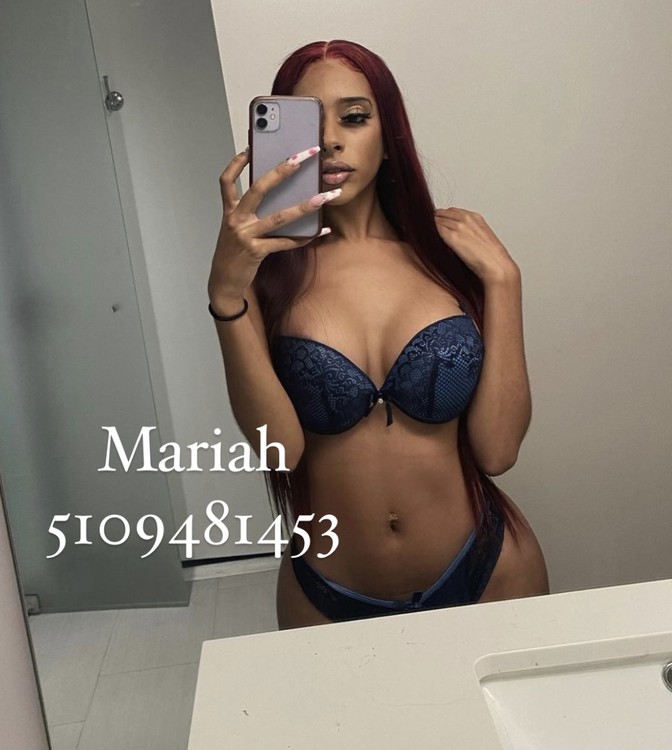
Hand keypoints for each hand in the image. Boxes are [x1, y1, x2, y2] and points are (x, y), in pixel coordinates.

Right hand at [208, 147, 336, 306]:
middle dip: (282, 170)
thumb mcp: (235, 229)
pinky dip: (305, 237)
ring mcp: (246, 236)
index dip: (236, 163)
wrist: (224, 281)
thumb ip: (249, 212)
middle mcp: (236, 220)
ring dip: (304, 206)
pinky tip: (321, 231)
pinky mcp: (257, 252)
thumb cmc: (233, 253)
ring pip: (278, 217)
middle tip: (303, 157)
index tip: (250, 148)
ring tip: (324, 197)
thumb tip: (277, 197)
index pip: (227, 180)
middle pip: (259, 189)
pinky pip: (285, 242)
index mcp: (230, 211)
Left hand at [433, 207, 517, 283]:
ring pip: (437, 220)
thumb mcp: (481, 237)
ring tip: (429, 237)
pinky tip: (431, 241)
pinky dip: (431, 234)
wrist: (496, 265)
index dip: (444, 218)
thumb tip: (457, 235)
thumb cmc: (491, 257)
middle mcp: (466, 218)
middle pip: (442, 213)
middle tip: (430, 231)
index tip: (439, 225)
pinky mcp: (452, 237)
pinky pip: (435, 230)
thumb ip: (469, 231)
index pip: (452, 211)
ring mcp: (458, 227)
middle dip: (436, 220)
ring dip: (432, 227)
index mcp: (475, 217)